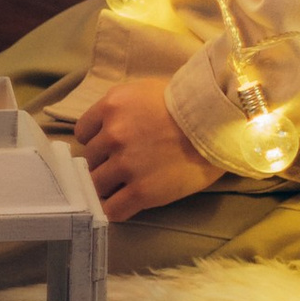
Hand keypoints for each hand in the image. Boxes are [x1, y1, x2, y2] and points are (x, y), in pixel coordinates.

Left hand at [72, 77, 215, 223]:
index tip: (107, 147)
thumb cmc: (187, 101)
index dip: (96, 141)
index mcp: (111, 105)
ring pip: (97, 185)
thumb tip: (108, 128)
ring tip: (124, 186)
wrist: (217, 122)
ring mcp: (125, 164)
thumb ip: (122, 109)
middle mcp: (112, 134)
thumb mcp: (146, 90)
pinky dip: (115, 209)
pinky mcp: (140, 191)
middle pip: (90, 160)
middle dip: (103, 163)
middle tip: (121, 166)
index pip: (83, 132)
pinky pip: (112, 210)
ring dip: (108, 187)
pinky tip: (125, 205)